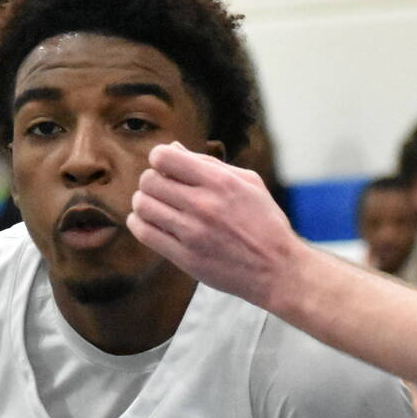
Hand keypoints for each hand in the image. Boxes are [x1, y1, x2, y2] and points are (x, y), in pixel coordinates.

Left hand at [129, 142, 307, 311]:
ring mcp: (193, 233)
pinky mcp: (185, 257)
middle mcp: (204, 205)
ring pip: (143, 206)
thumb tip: (174, 148)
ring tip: (155, 206)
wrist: (277, 269)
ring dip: (144, 203)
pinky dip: (139, 224)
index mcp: (220, 181)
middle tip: (161, 189)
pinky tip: (149, 223)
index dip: (160, 158)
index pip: (165, 157)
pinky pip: (145, 234)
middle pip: (150, 181)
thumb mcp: (248, 183)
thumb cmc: (265, 223)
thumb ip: (210, 164)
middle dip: (151, 181)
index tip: (166, 167)